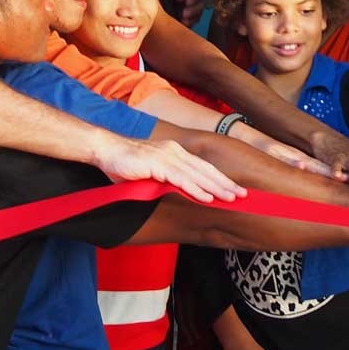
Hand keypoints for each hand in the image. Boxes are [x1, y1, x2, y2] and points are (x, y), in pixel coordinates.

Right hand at [96, 136, 246, 202]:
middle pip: (205, 169)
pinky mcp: (158, 164)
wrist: (105, 151)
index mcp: (175, 152)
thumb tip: (177, 193)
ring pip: (197, 175)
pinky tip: (207, 198)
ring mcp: (167, 156)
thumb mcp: (150, 172)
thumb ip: (165, 180)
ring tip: (231, 198)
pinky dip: (196, 189)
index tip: (234, 189)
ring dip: (216, 188)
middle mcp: (175, 151)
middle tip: (243, 195)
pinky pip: (181, 179)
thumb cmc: (124, 164)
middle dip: (225, 183)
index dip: (219, 178)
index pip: (202, 166)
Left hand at [171, 0, 206, 27]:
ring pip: (198, 16)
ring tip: (183, 21)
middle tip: (184, 14)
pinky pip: (193, 23)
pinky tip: (183, 24)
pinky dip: (188, 24)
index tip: (187, 2)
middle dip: (193, 11)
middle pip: (200, 6)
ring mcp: (198, 10)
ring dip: (191, 19)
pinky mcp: (194, 19)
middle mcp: (201, 0)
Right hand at [230, 123, 334, 177]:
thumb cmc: (262, 149)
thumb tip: (306, 178)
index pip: (322, 168)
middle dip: (337, 174)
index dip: (338, 174)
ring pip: (307, 162)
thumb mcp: (280, 161)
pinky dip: (294, 162)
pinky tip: (302, 166)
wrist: (244, 133)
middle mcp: (295, 155)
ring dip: (321, 169)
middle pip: (320, 166)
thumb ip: (293, 169)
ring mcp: (285, 153)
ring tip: (337, 177)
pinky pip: (285, 159)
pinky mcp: (274, 151)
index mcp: (299, 159)